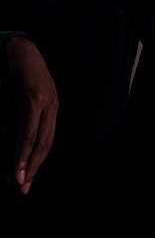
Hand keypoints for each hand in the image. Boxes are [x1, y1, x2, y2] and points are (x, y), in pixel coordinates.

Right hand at [4, 36, 58, 194]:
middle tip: (24, 187)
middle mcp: (53, 107)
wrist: (19, 50)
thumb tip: (21, 142)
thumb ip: (27, 117)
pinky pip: (29, 129)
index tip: (29, 179)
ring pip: (38, 139)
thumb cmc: (19, 74)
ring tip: (19, 180)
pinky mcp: (36, 99)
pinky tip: (18, 161)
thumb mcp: (24, 98)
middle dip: (35, 167)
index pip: (47, 140)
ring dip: (28, 162)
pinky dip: (24, 147)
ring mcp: (46, 102)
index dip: (38, 161)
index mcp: (52, 108)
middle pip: (46, 143)